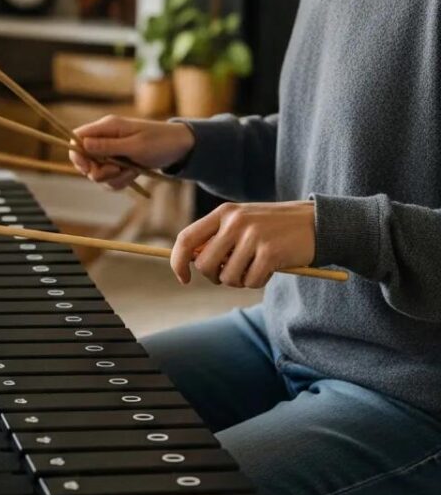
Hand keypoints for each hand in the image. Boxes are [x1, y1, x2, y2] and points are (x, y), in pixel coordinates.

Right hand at [69, 115, 195, 190]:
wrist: (180, 147)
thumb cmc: (160, 141)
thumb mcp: (135, 145)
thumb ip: (108, 146)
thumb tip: (83, 144)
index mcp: (107, 127)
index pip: (77, 138)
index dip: (77, 155)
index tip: (89, 169)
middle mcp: (105, 139)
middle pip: (84, 160)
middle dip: (99, 172)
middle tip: (118, 171)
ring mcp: (111, 152)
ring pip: (97, 173)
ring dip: (113, 179)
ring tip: (132, 172)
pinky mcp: (118, 164)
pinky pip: (109, 179)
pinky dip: (119, 182)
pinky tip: (133, 176)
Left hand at [171, 201, 316, 287]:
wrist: (316, 221)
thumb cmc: (273, 227)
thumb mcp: (242, 223)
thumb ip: (217, 238)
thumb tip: (191, 263)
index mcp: (224, 212)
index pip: (186, 238)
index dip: (178, 261)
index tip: (183, 278)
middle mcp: (235, 222)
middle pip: (204, 264)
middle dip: (214, 277)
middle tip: (231, 274)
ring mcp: (253, 236)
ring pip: (227, 277)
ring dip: (239, 281)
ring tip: (254, 268)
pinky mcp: (270, 253)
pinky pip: (250, 282)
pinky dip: (258, 282)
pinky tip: (270, 269)